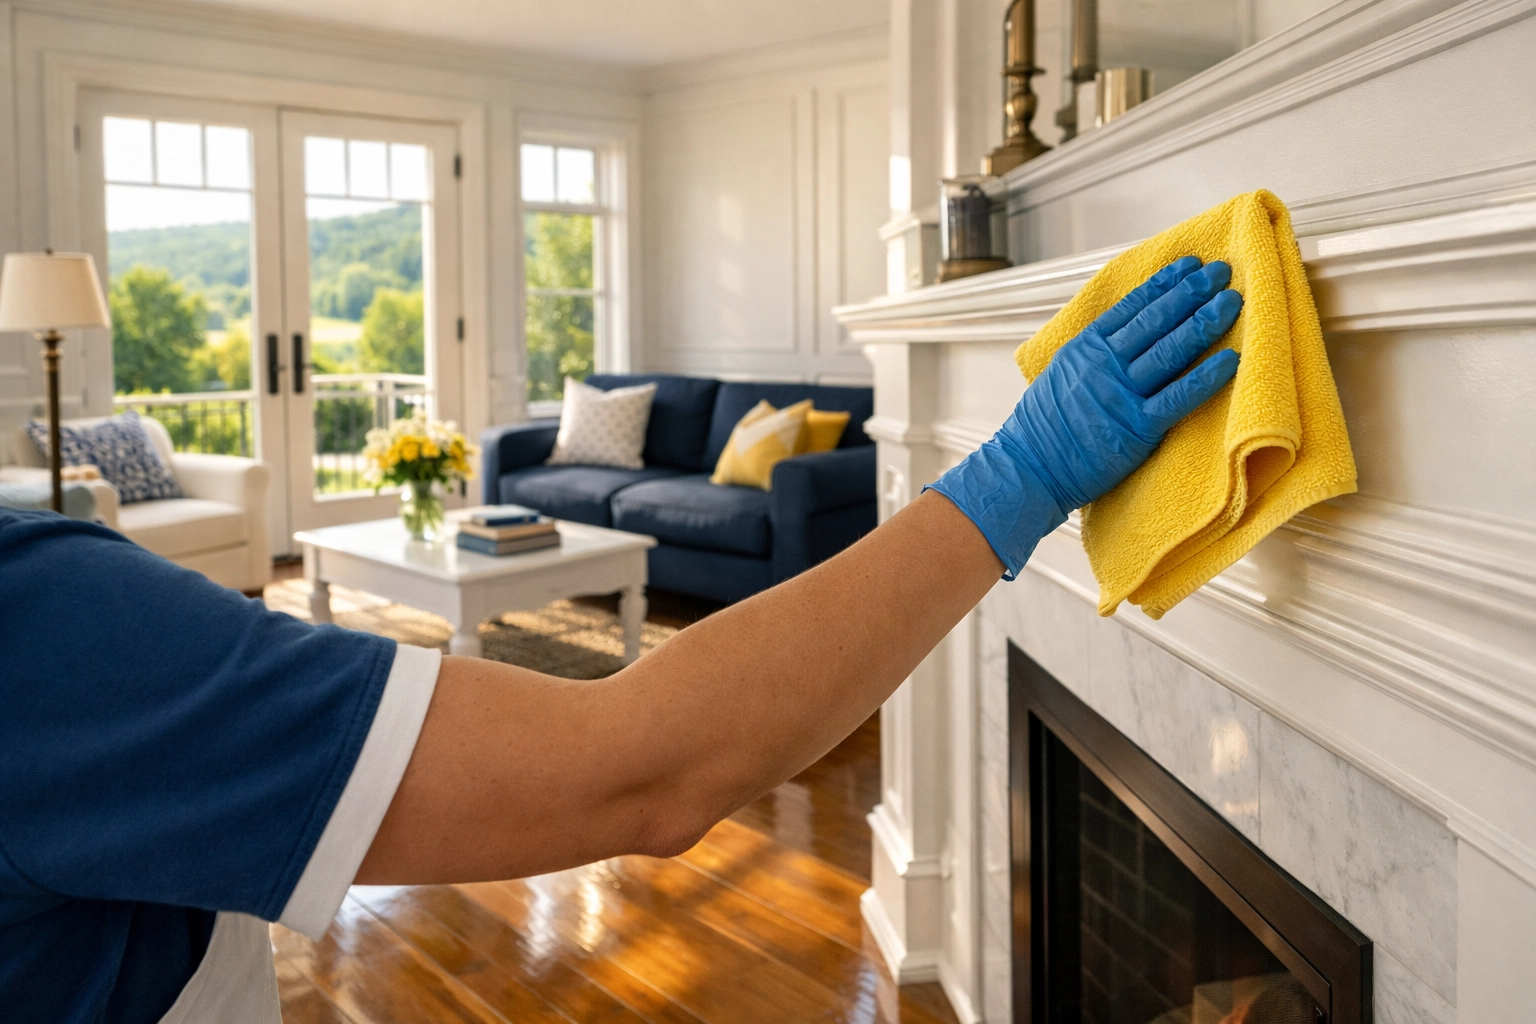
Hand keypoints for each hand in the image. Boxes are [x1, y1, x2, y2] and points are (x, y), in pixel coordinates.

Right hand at [929, 256, 1241, 577]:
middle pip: (1155, 320)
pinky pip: (1178, 397)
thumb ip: (1092, 350)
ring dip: (1204, 322)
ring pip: (1169, 350)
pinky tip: (1229, 359)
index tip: (1190, 266)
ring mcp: (1120, 394)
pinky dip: (1206, 377)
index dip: (1165, 283)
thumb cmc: (1044, 426)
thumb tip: (1124, 329)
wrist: (1029, 468)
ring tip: (1230, 301)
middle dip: (1191, 292)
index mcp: (1085, 347)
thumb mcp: (1061, 372)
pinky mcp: (1136, 428)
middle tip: (1220, 273)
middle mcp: (1104, 364)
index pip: (1132, 306)